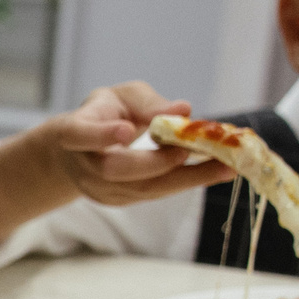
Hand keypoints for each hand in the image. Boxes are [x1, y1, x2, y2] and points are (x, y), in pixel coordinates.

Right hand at [39, 82, 233, 206]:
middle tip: (191, 149)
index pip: (81, 135)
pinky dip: (185, 182)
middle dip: (156, 162)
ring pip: (142, 189)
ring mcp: (99, 189)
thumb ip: (149, 102)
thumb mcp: (122, 97)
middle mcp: (83, 165)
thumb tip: (184, 110)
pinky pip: (154, 193)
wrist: (79, 152)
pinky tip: (213, 172)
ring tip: (225, 166)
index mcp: (73, 132)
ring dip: (186, 178)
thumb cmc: (105, 114)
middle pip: (115, 170)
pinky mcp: (118, 201)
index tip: (127, 131)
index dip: (101, 135)